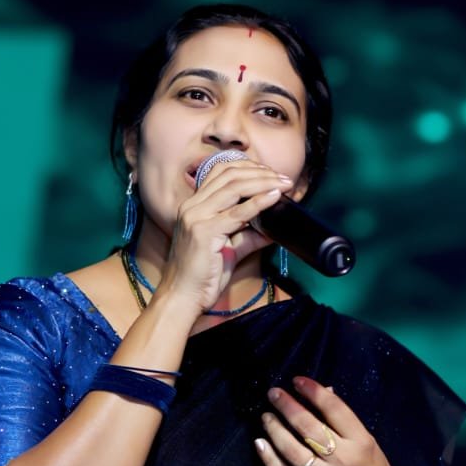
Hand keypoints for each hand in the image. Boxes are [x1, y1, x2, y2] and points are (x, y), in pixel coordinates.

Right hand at [159, 158, 290, 314]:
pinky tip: (274, 197)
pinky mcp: (203, 232)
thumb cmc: (201, 276)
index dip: (248, 168)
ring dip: (263, 182)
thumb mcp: (228, 249)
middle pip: (229, 175)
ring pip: (234, 187)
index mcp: (194, 206)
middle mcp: (192, 206)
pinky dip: (258, 202)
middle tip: (284, 178)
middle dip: (260, 173)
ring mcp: (196, 217)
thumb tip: (273, 229)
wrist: (182, 297)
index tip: (271, 173)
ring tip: (283, 184)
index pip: (220, 172)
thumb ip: (248, 235)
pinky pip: (237, 213)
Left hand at [255, 378, 415, 465]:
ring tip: (266, 416)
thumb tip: (324, 391)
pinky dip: (270, 459)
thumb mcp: (369, 445)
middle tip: (273, 393)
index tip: (297, 381)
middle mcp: (343, 460)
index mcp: (361, 443)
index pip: (334, 410)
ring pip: (292, 449)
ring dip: (275, 429)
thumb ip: (345, 422)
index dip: (313, 392)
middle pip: (308, 427)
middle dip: (288, 406)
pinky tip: (260, 443)